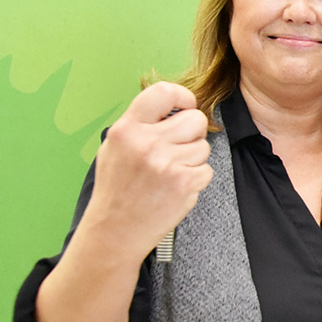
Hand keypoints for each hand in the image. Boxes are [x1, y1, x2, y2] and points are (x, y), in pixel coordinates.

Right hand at [84, 82, 212, 258]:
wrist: (115, 230)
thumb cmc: (117, 188)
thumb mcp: (115, 147)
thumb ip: (141, 124)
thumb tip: (174, 105)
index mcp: (127, 129)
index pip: (164, 92)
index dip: (183, 97)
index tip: (186, 106)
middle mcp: (147, 143)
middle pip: (196, 119)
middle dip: (193, 132)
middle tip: (179, 147)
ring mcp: (167, 163)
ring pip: (204, 146)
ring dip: (193, 159)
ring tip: (170, 172)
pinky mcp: (184, 183)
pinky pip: (206, 170)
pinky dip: (196, 179)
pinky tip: (175, 187)